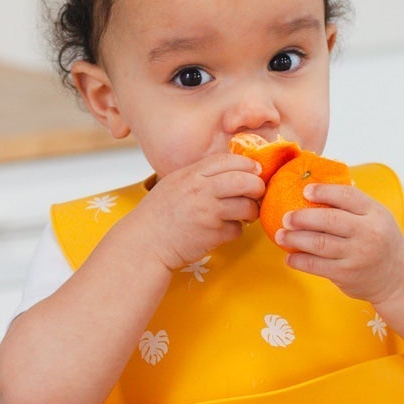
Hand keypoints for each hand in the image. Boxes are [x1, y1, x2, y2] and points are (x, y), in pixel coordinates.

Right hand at [133, 154, 263, 272]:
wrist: (145, 243)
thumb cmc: (159, 214)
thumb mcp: (175, 183)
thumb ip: (200, 175)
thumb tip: (231, 170)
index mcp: (191, 174)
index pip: (228, 160)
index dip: (247, 164)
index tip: (254, 170)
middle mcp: (201, 191)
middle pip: (244, 181)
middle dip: (257, 186)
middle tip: (257, 192)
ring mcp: (208, 213)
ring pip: (247, 206)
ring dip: (251, 211)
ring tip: (245, 214)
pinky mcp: (213, 235)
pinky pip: (237, 230)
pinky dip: (234, 231)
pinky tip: (223, 231)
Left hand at [275, 181, 403, 307]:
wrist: (395, 276)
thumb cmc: (378, 239)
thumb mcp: (374, 216)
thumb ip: (351, 204)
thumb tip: (312, 187)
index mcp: (375, 213)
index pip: (347, 196)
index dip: (323, 191)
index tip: (304, 191)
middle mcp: (368, 233)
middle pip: (329, 220)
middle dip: (302, 217)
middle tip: (285, 217)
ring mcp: (358, 255)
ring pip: (319, 244)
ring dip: (295, 239)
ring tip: (280, 236)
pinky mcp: (347, 275)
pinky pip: (317, 266)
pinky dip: (300, 261)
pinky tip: (290, 257)